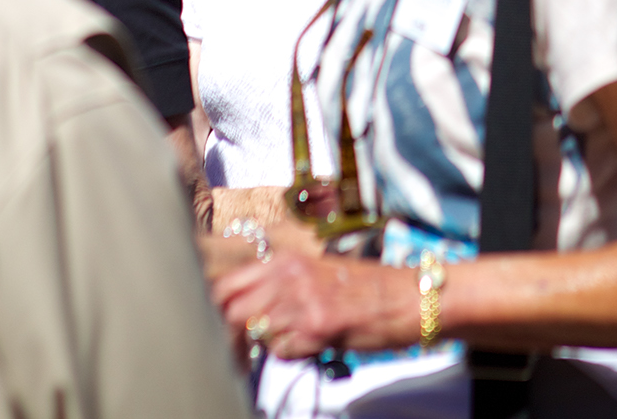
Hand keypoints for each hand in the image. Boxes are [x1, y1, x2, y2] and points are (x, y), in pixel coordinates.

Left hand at [213, 254, 417, 358]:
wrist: (406, 296)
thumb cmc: (363, 289)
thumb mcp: (314, 275)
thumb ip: (278, 289)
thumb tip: (241, 313)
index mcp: (285, 261)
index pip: (225, 285)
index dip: (211, 309)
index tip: (209, 328)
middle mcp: (288, 275)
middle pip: (228, 310)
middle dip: (229, 334)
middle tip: (238, 351)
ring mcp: (301, 300)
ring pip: (253, 333)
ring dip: (263, 345)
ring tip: (289, 341)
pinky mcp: (317, 326)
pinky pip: (282, 351)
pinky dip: (289, 354)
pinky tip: (312, 345)